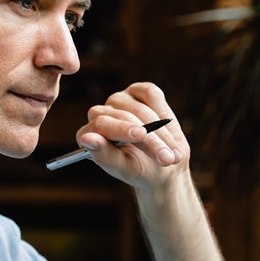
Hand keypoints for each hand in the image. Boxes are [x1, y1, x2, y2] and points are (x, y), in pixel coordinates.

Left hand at [74, 82, 188, 191]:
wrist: (165, 162)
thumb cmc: (139, 169)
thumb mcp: (124, 168)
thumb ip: (104, 155)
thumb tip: (86, 138)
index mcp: (90, 133)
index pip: (100, 124)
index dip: (121, 129)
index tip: (141, 136)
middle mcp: (101, 113)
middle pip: (124, 117)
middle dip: (149, 139)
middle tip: (166, 158)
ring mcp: (120, 100)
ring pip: (140, 108)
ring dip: (161, 132)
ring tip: (172, 155)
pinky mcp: (138, 91)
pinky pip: (151, 94)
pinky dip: (163, 111)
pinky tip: (168, 128)